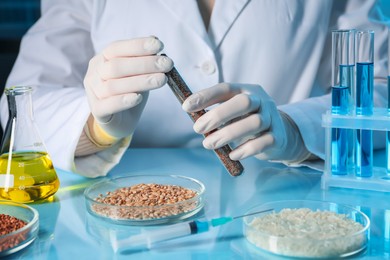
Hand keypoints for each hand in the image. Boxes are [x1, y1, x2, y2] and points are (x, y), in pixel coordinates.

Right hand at [84, 36, 172, 138]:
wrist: (120, 120)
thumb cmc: (130, 92)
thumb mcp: (139, 74)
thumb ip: (144, 59)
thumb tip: (155, 40)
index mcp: (103, 59)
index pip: (116, 48)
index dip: (137, 46)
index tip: (160, 45)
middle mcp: (95, 73)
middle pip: (116, 66)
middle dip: (144, 64)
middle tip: (167, 64)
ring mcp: (93, 92)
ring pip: (114, 86)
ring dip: (140, 81)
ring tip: (162, 80)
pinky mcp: (97, 111)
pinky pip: (108, 105)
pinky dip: (123, 101)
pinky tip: (138, 98)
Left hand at [182, 83, 309, 161]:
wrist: (280, 135)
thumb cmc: (247, 122)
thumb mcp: (233, 113)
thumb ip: (216, 112)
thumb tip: (193, 118)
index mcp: (246, 91)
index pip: (226, 88)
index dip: (206, 96)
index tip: (186, 107)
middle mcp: (261, 101)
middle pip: (243, 103)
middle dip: (218, 115)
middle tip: (197, 129)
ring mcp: (272, 118)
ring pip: (253, 123)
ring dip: (227, 135)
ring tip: (209, 144)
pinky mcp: (278, 137)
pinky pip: (263, 143)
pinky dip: (245, 150)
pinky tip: (232, 155)